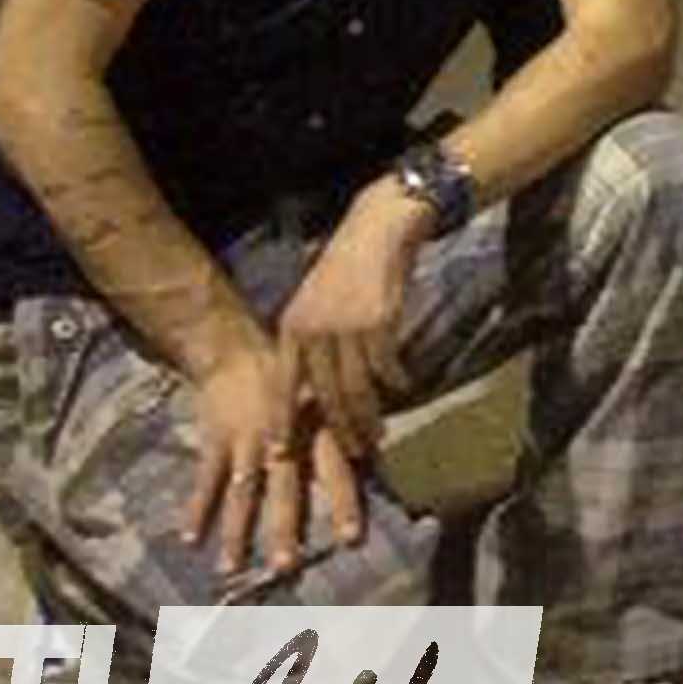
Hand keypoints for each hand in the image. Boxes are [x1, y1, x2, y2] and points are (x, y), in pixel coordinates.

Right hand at [181, 337, 358, 578]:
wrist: (233, 350)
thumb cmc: (288, 377)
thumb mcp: (321, 392)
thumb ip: (344, 423)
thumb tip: (380, 445)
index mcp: (313, 430)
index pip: (333, 471)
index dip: (342, 504)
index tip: (350, 540)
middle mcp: (281, 440)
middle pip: (284, 490)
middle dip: (284, 529)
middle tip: (286, 566)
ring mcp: (244, 442)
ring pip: (242, 493)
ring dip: (236, 532)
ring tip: (233, 568)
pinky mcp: (214, 442)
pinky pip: (204, 481)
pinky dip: (196, 509)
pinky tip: (189, 538)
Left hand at [276, 185, 426, 459]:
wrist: (377, 229)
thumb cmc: (346, 268)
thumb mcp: (314, 305)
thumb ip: (311, 344)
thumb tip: (314, 389)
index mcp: (292, 328)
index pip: (283, 386)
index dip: (281, 422)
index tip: (280, 453)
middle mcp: (314, 332)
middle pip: (324, 395)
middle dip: (337, 429)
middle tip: (350, 454)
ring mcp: (346, 328)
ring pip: (356, 389)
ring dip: (368, 417)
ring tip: (377, 435)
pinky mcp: (379, 323)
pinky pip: (386, 366)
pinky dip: (395, 381)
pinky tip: (402, 387)